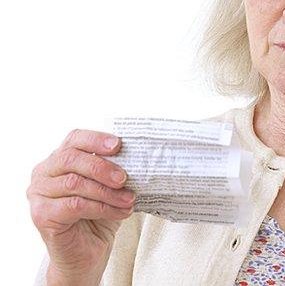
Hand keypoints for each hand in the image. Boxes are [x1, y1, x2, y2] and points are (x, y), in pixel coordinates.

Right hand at [27, 129, 134, 285]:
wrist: (87, 253)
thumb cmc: (98, 216)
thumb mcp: (109, 188)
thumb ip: (114, 171)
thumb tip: (137, 157)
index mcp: (58, 159)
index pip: (74, 139)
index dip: (96, 139)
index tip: (118, 145)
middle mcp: (43, 174)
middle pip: (71, 159)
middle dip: (102, 167)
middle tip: (124, 178)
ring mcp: (38, 194)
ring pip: (75, 183)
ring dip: (107, 192)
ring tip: (129, 199)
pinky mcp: (41, 215)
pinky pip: (75, 205)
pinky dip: (102, 208)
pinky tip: (119, 212)